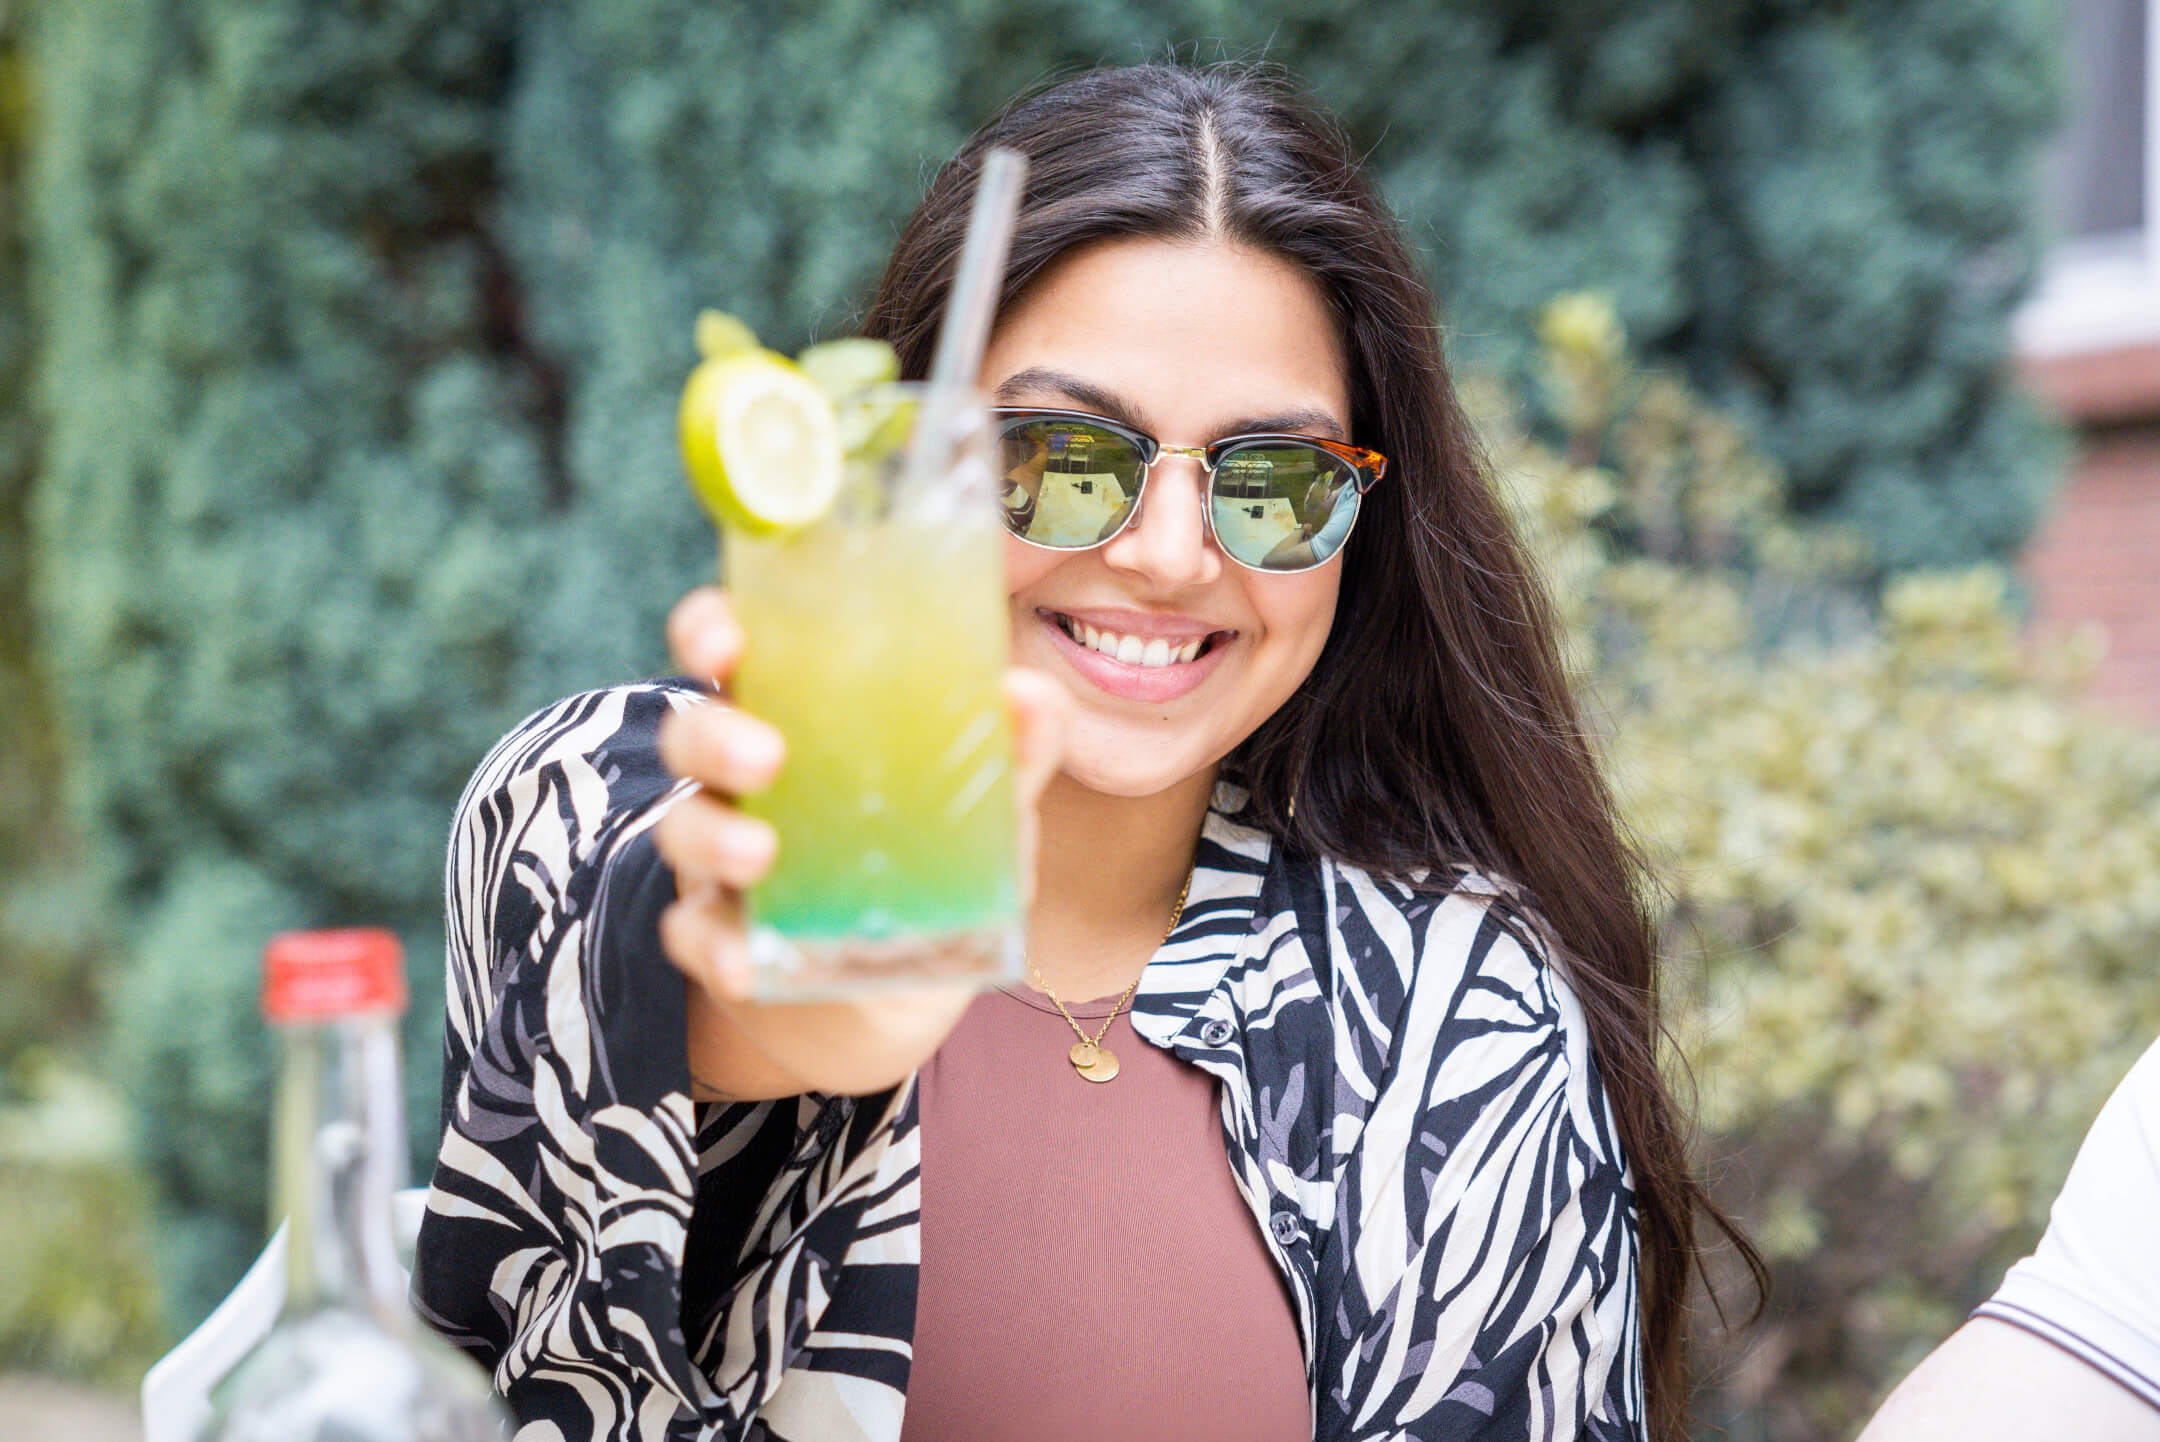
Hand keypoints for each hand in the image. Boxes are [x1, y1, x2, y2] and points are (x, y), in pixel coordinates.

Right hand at [651, 586, 1069, 1097]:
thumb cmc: (927, 866)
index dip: (708, 631)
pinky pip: (694, 936)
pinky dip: (715, 949)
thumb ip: (1010, 754)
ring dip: (712, 837)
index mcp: (792, 718)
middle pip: (690, 734)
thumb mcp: (980, 810)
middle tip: (764, 756)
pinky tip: (746, 965)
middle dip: (713, 736)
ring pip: (681, 828)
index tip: (725, 641)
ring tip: (759, 856)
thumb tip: (1031, 695)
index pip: (727, 652)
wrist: (889, 997)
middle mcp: (740, 782)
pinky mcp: (717, 940)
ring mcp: (719, 861)